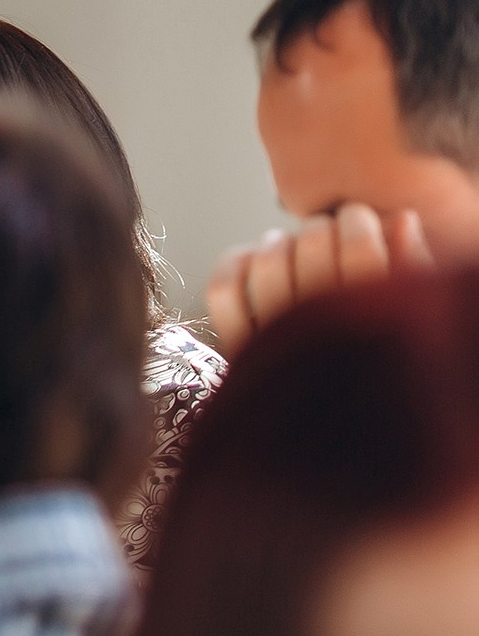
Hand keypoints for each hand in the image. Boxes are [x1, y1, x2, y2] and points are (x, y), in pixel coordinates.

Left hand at [205, 203, 432, 353]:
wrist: (334, 417)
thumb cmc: (379, 355)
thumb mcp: (412, 314)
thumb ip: (408, 266)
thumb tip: (400, 218)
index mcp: (371, 327)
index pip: (360, 250)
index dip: (358, 221)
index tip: (359, 218)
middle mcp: (320, 335)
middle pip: (312, 245)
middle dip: (321, 227)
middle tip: (329, 231)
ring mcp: (274, 341)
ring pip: (268, 261)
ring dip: (280, 241)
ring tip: (295, 245)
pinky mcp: (240, 346)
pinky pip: (223, 289)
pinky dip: (235, 262)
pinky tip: (254, 257)